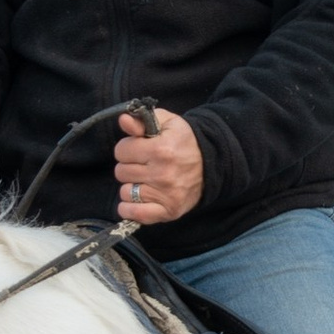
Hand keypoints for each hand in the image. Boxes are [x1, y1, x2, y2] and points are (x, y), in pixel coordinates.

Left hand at [114, 107, 203, 227]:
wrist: (212, 164)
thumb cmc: (185, 142)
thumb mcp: (167, 123)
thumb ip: (142, 120)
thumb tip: (123, 119)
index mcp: (161, 149)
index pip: (121, 151)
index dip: (127, 148)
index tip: (138, 149)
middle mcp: (162, 174)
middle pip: (121, 172)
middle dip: (129, 166)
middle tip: (144, 165)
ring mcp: (165, 195)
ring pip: (125, 192)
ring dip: (131, 186)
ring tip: (145, 180)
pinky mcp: (168, 211)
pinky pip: (135, 214)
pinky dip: (130, 209)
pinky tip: (136, 200)